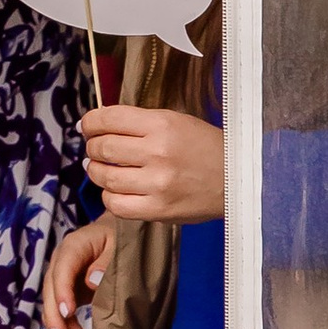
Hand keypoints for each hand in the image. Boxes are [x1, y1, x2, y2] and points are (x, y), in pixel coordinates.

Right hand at [44, 216, 114, 328]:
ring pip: (52, 302)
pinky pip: (61, 309)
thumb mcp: (120, 244)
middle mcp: (62, 261)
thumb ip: (107, 261)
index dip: (62, 290)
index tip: (67, 311)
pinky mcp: (68, 290)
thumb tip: (92, 281)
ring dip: (59, 325)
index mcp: (74, 246)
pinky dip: (66, 325)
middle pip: (51, 288)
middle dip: (54, 315)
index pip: (63, 268)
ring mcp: (63, 277)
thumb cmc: (119, 237)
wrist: (116, 235)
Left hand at [79, 103, 226, 225]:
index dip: (90, 123)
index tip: (87, 127)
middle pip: (102, 148)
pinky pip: (116, 205)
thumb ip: (139, 123)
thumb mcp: (176, 122)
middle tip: (96, 150)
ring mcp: (158, 183)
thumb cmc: (205, 148)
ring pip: (105, 177)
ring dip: (96, 172)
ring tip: (101, 169)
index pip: (108, 119)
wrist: (240, 179)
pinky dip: (109, 197)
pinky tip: (115, 190)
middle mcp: (158, 152)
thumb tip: (97, 126)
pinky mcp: (159, 209)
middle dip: (93, 148)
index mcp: (162, 124)